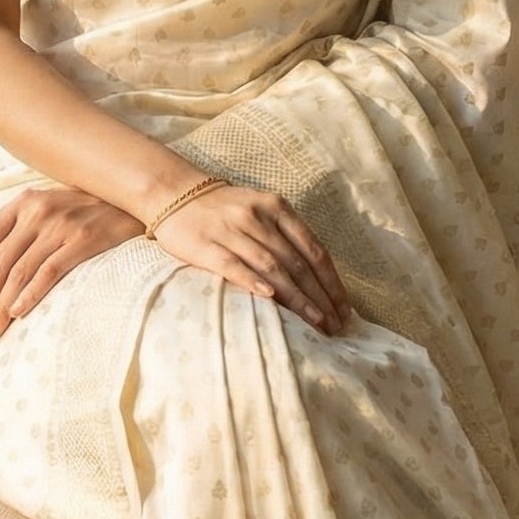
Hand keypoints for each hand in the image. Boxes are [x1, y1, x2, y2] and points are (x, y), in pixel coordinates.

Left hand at [0, 187, 143, 336]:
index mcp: (22, 203)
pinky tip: (18, 313)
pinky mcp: (84, 239)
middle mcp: (37, 211)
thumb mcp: (48, 207)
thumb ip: (21, 229)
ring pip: (20, 272)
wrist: (134, 198)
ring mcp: (61, 225)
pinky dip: (31, 294)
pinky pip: (50, 271)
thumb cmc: (86, 209)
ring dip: (1, 305)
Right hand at [157, 184, 350, 332]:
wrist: (175, 194)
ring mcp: (232, 230)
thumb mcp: (261, 211)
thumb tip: (319, 279)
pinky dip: (253, 282)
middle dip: (320, 296)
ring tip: (314, 321)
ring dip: (297, 297)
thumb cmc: (225, 210)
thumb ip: (286, 236)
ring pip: (272, 267)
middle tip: (335, 324)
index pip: (314, 249)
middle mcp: (258, 217)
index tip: (344, 308)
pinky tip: (270, 299)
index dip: (332, 281)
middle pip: (297, 262)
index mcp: (277, 207)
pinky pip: (233, 266)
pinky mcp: (206, 245)